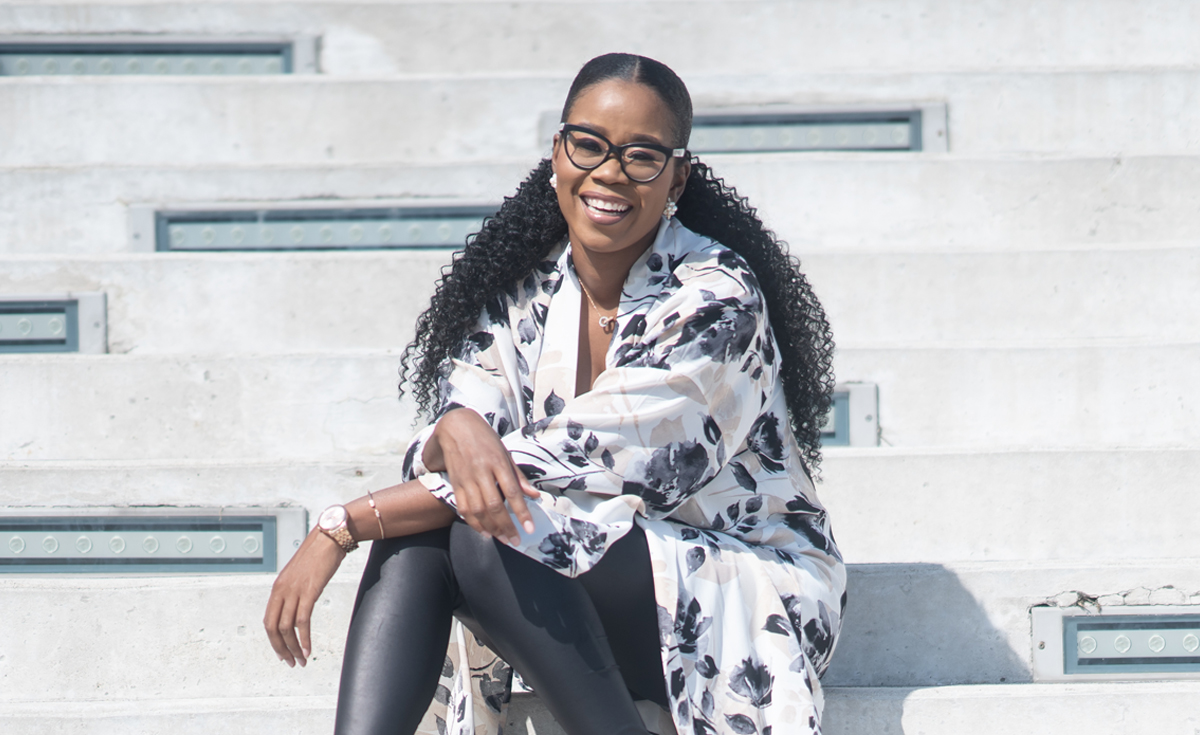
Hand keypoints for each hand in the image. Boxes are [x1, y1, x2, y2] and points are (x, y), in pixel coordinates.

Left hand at [263, 527, 344, 667]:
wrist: (329, 537)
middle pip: (273, 628)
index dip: (274, 641)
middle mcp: (282, 590)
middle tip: (291, 663)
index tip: (283, 653)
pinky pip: (303, 621)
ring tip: (302, 660)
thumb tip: (298, 610)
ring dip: (294, 648)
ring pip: (287, 627)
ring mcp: (294, 591)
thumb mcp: (301, 575)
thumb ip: (295, 592)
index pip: (268, 621)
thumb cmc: (318, 555)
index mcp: (278, 588)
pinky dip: (304, 638)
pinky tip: (309, 649)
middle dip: (281, 649)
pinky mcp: (309, 591)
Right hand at [430, 408, 538, 544]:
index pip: (512, 491)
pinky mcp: (455, 483)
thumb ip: (519, 476)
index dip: (521, 512)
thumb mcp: (506, 453)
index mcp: (498, 462)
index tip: (529, 528)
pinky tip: (484, 531)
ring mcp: (466, 478)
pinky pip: (463, 508)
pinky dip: (474, 523)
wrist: (455, 427)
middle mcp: (481, 471)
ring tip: (502, 538)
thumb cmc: (485, 440)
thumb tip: (535, 495)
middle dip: (506, 526)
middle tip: (515, 540)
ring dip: (491, 528)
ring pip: (478, 510)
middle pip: (494, 505)